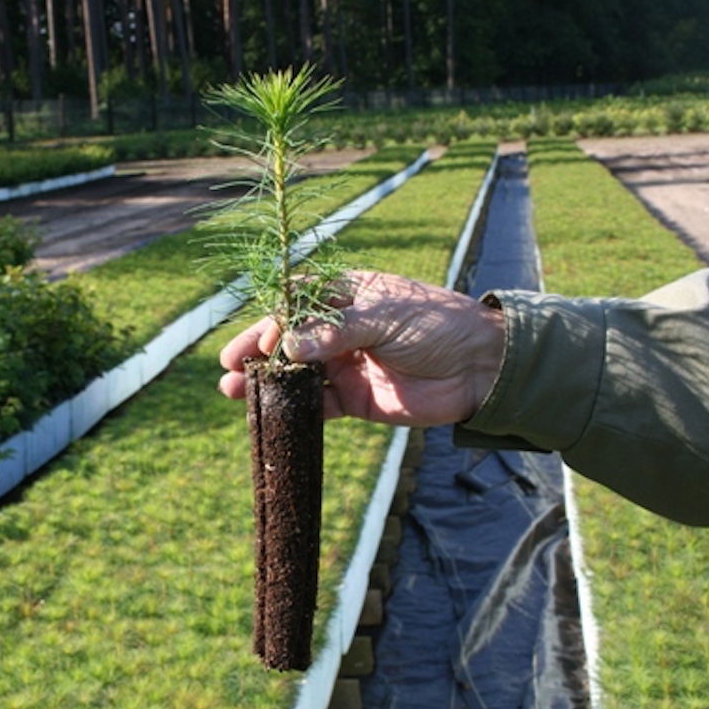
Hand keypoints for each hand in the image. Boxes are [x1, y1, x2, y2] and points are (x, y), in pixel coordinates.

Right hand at [218, 271, 505, 426]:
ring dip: (266, 382)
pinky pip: (316, 405)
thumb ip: (335, 332)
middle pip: (288, 339)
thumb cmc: (437, 324)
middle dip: (257, 352)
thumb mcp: (385, 317)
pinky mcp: (354, 399)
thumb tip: (288, 346)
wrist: (481, 368)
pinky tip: (269, 414)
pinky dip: (292, 409)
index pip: (297, 303)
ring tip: (233, 391)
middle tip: (227, 366)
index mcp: (346, 295)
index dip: (274, 321)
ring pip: (295, 373)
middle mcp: (339, 329)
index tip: (261, 342)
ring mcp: (345, 364)